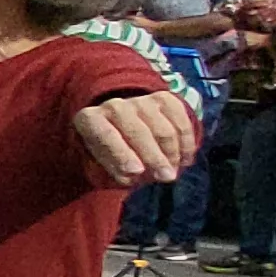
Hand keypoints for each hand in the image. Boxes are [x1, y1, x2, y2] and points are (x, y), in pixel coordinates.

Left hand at [74, 92, 198, 186]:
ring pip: (162, 128)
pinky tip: (186, 160)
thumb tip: (133, 174)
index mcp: (89, 120)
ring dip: (172, 153)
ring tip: (172, 172)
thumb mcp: (102, 165)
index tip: (137, 172)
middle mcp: (114, 105)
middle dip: (154, 157)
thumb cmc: (110, 153)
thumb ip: (115, 170)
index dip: (122, 154)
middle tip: (166, 177)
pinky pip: (180, 120)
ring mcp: (140, 100)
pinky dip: (186, 142)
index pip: (106, 135)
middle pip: (138, 131)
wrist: (123, 129)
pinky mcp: (164, 99)